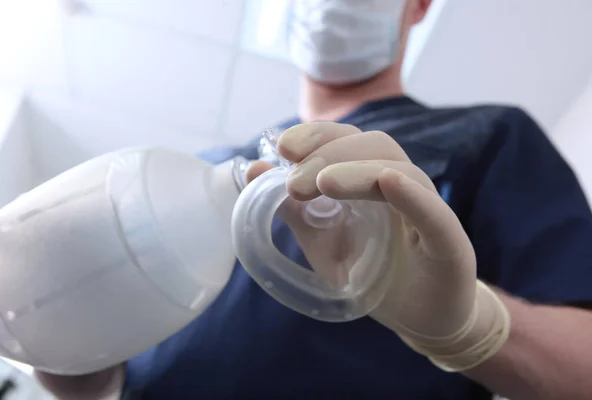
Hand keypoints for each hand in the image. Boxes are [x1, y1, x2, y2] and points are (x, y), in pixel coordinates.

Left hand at [247, 122, 509, 371]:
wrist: (421, 318)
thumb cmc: (376, 274)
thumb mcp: (324, 242)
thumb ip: (294, 209)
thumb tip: (254, 170)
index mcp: (374, 180)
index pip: (349, 140)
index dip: (316, 135)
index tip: (282, 148)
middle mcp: (404, 186)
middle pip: (375, 145)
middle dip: (329, 153)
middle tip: (294, 182)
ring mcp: (428, 212)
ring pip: (400, 170)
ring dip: (357, 171)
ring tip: (322, 184)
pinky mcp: (450, 244)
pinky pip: (433, 212)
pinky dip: (411, 195)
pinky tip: (387, 182)